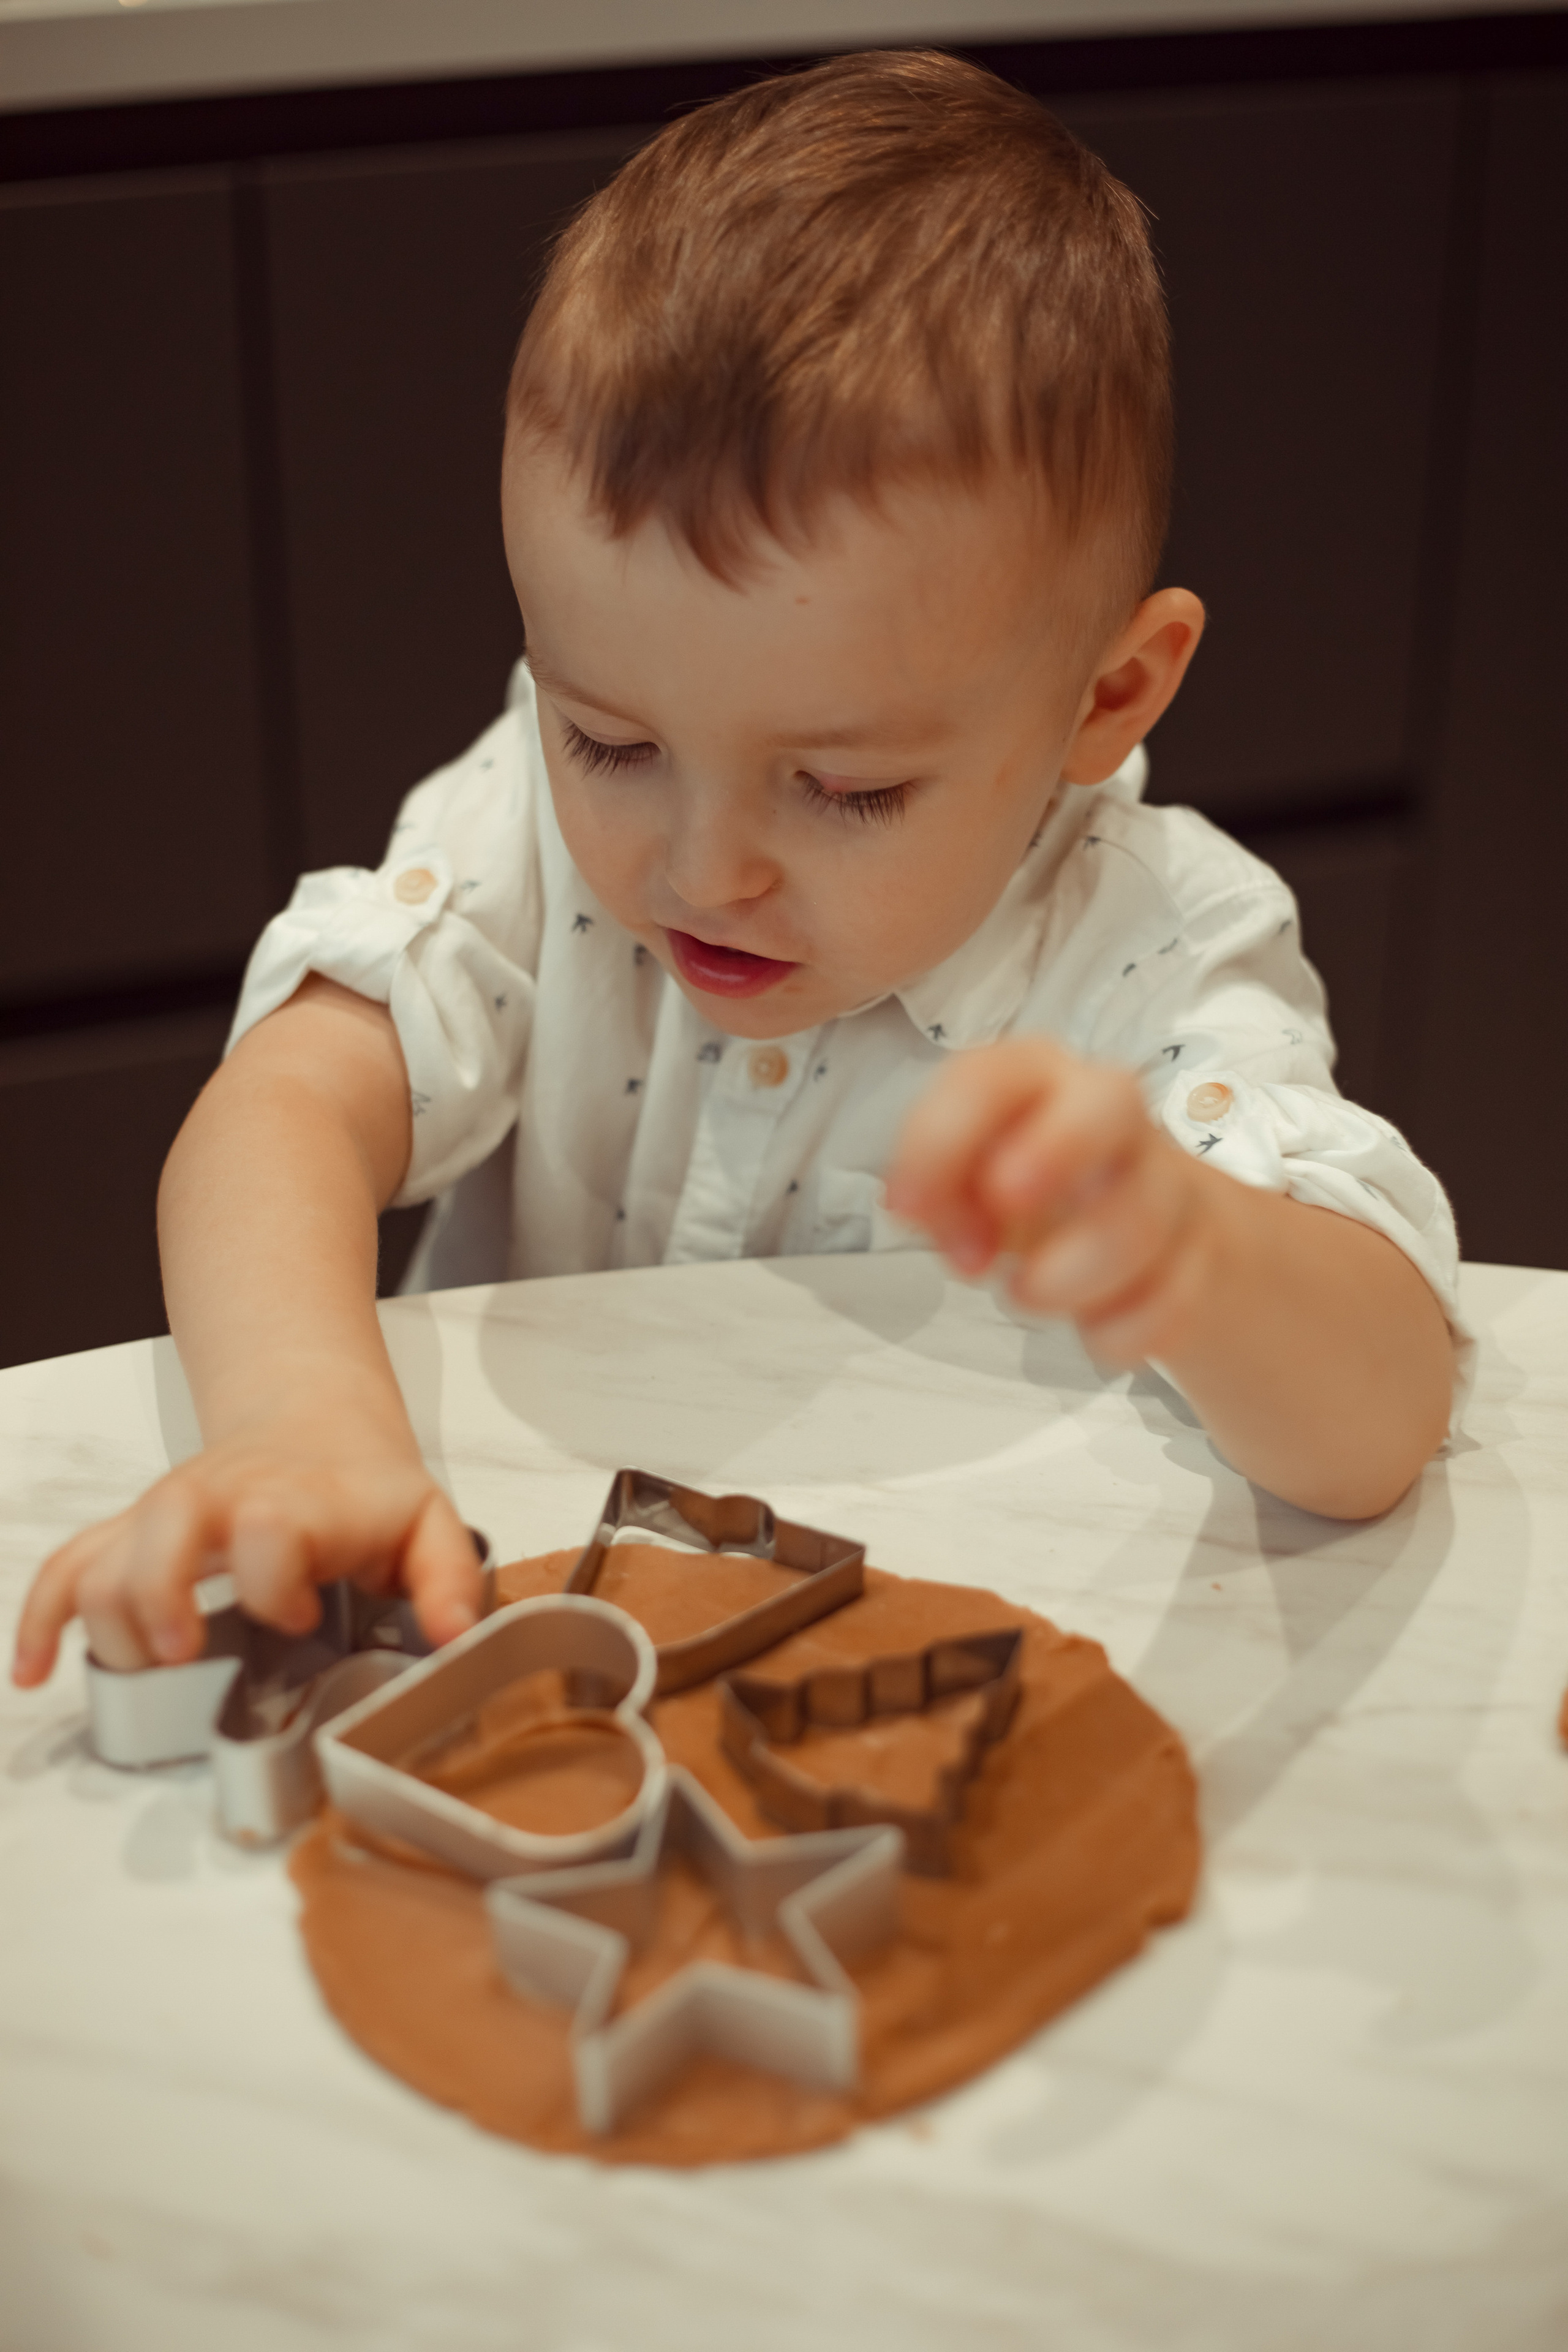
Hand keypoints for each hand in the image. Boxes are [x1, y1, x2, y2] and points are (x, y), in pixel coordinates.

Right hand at [11, 1386, 482, 1687]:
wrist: (312, 1422)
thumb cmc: (363, 1489)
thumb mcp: (427, 1523)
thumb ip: (448, 1579)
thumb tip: (454, 1636)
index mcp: (295, 1502)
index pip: (270, 1524)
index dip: (273, 1576)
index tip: (296, 1614)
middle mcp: (220, 1503)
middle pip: (167, 1524)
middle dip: (160, 1592)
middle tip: (181, 1651)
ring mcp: (166, 1517)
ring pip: (108, 1551)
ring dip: (107, 1617)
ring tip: (140, 1669)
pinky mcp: (132, 1535)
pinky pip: (70, 1565)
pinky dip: (45, 1616)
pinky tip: (37, 1672)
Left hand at [885, 1036, 1216, 1362]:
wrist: (1143, 1228)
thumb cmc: (1032, 1189)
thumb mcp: (966, 1184)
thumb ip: (936, 1189)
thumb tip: (920, 1209)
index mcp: (1037, 1078)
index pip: (989, 1078)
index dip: (940, 1141)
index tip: (905, 1210)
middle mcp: (1111, 1112)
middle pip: (1113, 1101)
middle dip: (1054, 1154)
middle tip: (1000, 1217)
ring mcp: (1167, 1181)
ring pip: (1142, 1216)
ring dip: (1069, 1276)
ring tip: (1024, 1295)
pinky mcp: (1201, 1253)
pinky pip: (1171, 1298)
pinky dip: (1120, 1331)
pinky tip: (1093, 1332)